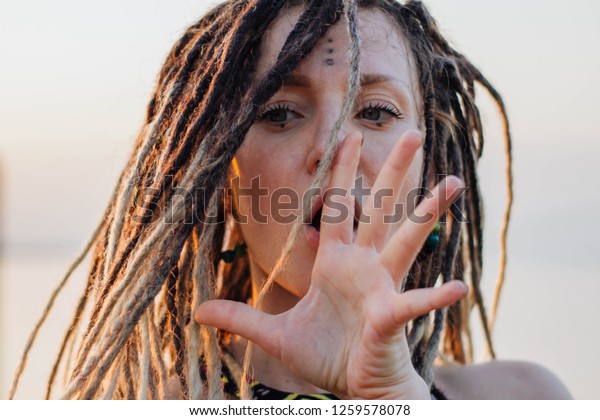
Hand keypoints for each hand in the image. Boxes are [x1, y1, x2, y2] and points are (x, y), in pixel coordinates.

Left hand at [195, 130, 466, 398]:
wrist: (354, 389)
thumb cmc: (325, 357)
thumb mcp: (274, 335)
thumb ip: (240, 318)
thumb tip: (198, 311)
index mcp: (335, 262)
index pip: (339, 207)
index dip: (343, 171)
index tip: (350, 136)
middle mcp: (363, 267)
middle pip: (379, 209)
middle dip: (394, 171)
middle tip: (413, 133)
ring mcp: (381, 288)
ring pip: (405, 242)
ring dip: (428, 213)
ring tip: (452, 182)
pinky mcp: (390, 317)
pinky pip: (414, 304)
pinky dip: (434, 297)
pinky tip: (458, 287)